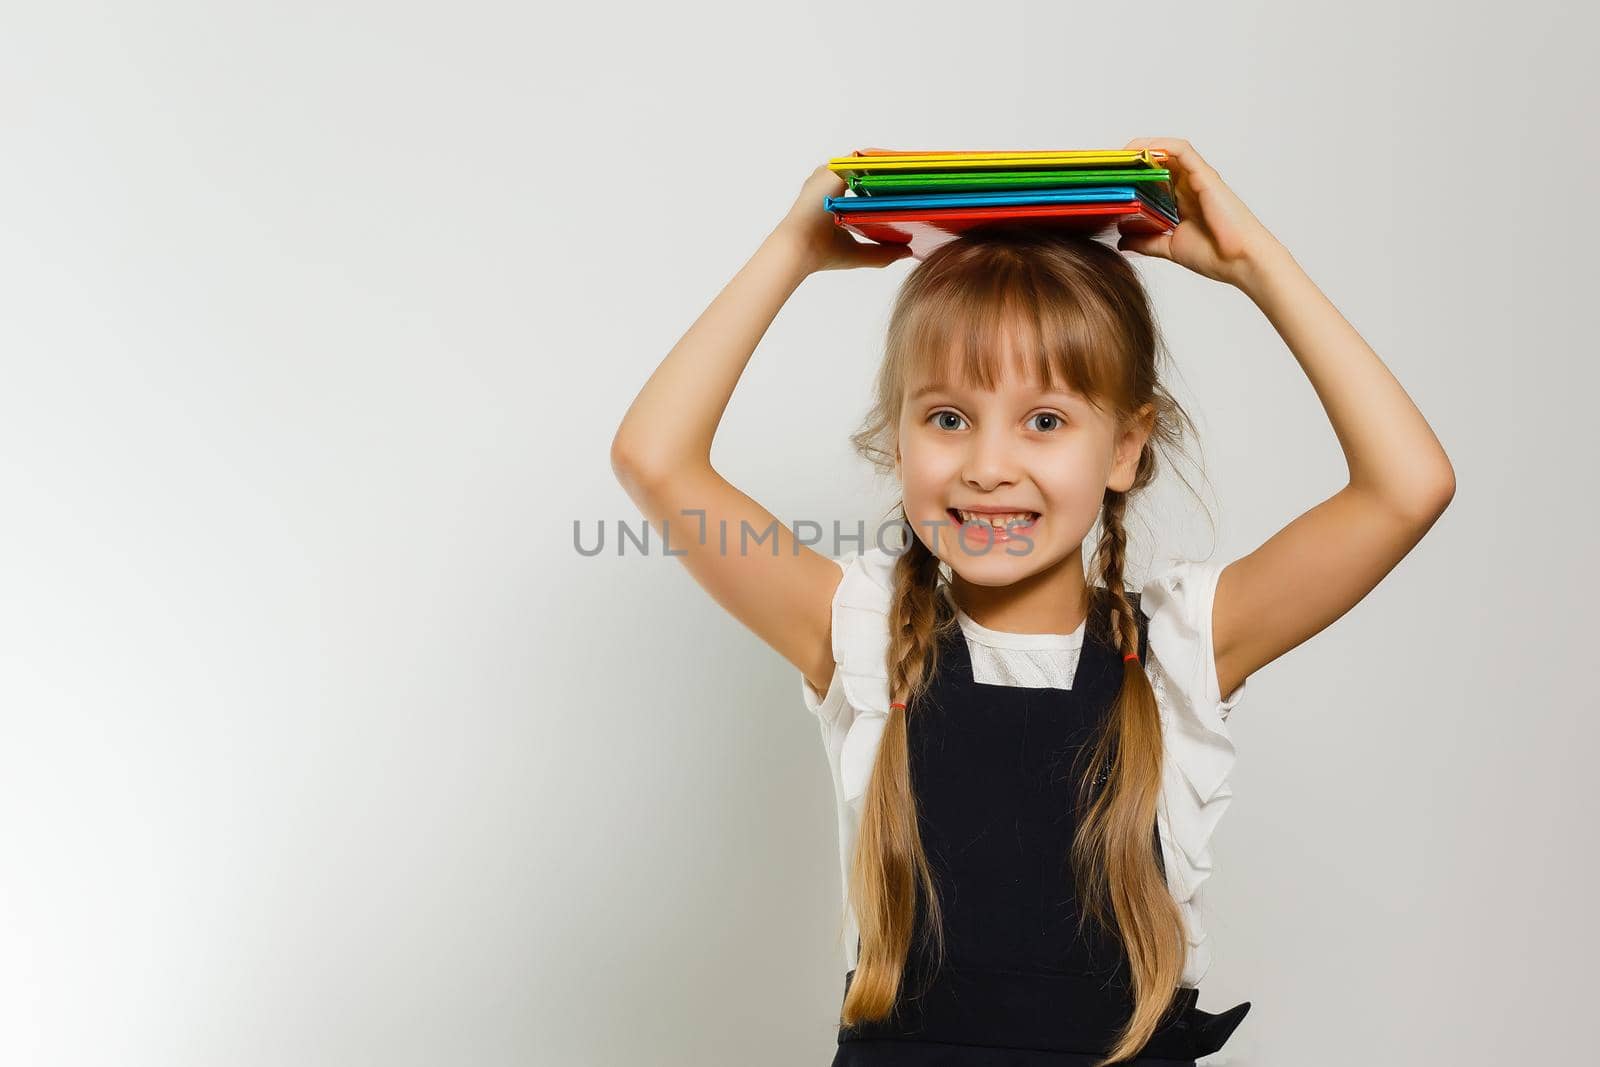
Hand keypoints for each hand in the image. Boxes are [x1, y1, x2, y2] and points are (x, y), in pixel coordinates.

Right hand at [774, 160, 914, 272]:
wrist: (799, 249)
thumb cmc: (822, 253)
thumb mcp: (860, 253)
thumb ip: (883, 252)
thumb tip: (908, 251)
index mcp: (830, 197)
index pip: (859, 183)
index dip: (880, 185)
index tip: (902, 189)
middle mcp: (827, 182)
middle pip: (862, 170)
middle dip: (886, 173)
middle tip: (915, 179)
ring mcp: (828, 173)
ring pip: (863, 162)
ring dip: (885, 164)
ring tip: (912, 170)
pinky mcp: (832, 170)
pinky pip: (861, 158)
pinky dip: (880, 161)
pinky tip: (900, 167)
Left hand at [1116, 138, 1285, 287]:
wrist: (1242, 262)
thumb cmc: (1216, 256)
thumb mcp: (1170, 248)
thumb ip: (1146, 241)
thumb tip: (1121, 240)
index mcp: (1180, 202)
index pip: (1151, 179)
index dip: (1129, 175)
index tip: (1106, 179)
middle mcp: (1188, 186)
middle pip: (1156, 163)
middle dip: (1129, 162)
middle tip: (1104, 167)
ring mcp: (1197, 179)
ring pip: (1166, 151)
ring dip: (1141, 148)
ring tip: (1117, 156)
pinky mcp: (1205, 176)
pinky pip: (1181, 150)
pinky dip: (1161, 145)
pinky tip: (1141, 150)